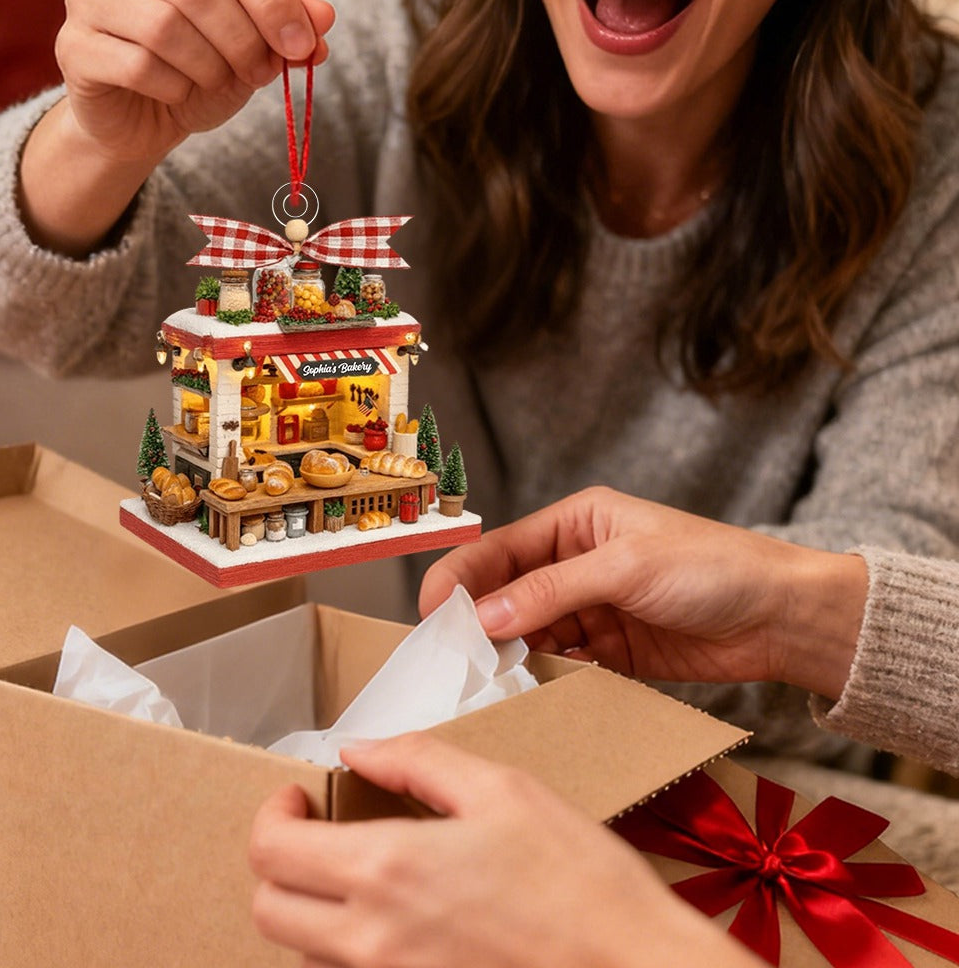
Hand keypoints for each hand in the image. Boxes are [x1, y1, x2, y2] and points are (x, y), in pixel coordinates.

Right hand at [19, 0, 334, 253]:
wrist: (139, 119)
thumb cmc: (197, 68)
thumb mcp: (252, 44)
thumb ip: (287, 23)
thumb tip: (325, 17)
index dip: (272, 0)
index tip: (302, 46)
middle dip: (243, 39)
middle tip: (260, 74)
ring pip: (165, 27)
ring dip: (208, 66)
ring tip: (216, 82)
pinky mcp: (73, 46)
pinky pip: (137, 65)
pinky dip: (172, 88)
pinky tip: (176, 94)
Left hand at [249, 732, 759, 967]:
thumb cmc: (578, 880)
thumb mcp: (501, 789)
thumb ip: (416, 760)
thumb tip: (358, 750)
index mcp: (387, 869)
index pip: (270, 851)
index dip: (271, 815)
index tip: (298, 798)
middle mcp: (371, 940)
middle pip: (267, 909)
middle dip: (278, 863)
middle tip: (314, 833)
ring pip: (301, 953)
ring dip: (309, 909)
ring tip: (355, 874)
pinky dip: (346, 950)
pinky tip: (392, 921)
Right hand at [419, 486, 866, 699]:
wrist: (784, 619)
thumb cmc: (713, 568)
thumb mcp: (625, 568)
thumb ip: (551, 592)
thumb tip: (483, 617)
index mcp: (576, 523)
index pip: (502, 549)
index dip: (462, 578)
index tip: (430, 614)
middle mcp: (576, 563)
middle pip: (509, 593)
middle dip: (479, 622)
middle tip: (449, 657)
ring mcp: (593, 609)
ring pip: (531, 632)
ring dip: (510, 654)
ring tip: (485, 680)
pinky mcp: (612, 652)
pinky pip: (562, 663)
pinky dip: (544, 677)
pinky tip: (530, 691)